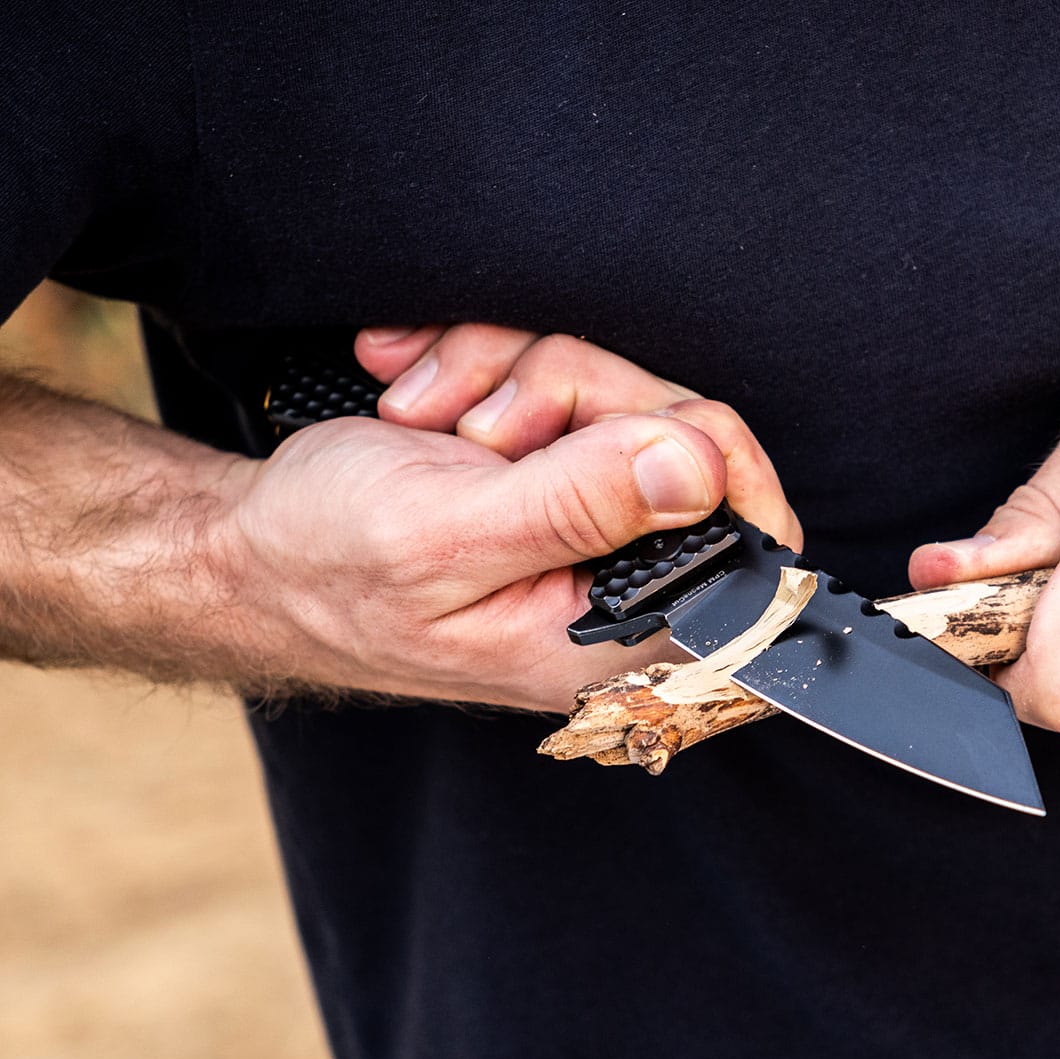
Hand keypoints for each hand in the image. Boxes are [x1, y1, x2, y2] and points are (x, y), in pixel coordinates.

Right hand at [217, 331, 798, 711]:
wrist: (243, 545)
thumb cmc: (325, 567)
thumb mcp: (446, 536)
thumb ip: (575, 507)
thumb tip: (700, 469)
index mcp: (616, 636)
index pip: (758, 556)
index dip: (729, 467)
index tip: (661, 422)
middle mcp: (621, 580)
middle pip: (691, 443)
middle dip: (578, 399)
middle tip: (484, 431)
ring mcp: (590, 517)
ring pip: (623, 394)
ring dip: (514, 377)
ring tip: (431, 420)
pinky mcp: (555, 464)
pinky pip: (565, 374)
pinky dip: (491, 363)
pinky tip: (424, 394)